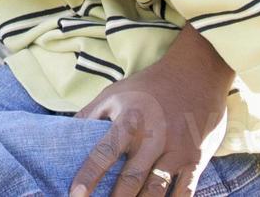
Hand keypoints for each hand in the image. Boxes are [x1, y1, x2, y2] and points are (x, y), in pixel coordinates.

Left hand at [68, 54, 229, 196]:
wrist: (196, 74)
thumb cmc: (147, 87)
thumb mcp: (114, 94)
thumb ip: (89, 115)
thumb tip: (63, 136)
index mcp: (130, 120)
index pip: (105, 152)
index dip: (89, 175)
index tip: (75, 194)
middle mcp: (153, 138)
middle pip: (131, 179)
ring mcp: (177, 151)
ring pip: (156, 190)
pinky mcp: (196, 160)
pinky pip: (184, 192)